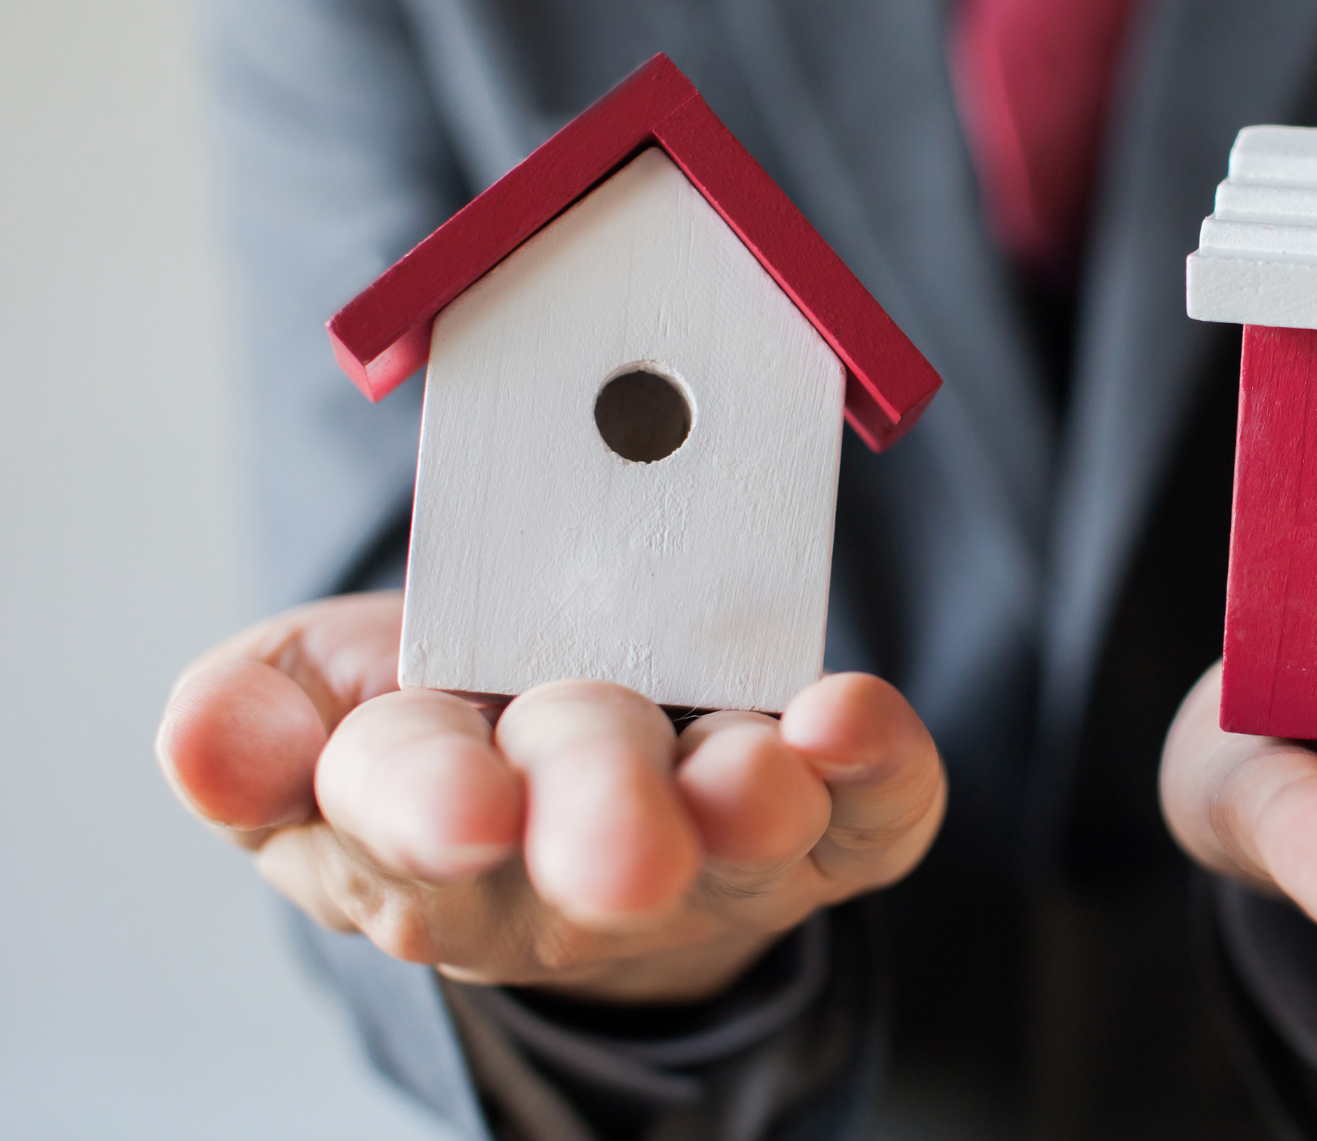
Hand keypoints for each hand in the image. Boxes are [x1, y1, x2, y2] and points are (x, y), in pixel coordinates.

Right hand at [157, 592, 944, 1003]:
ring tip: (759, 778)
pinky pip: (870, 817)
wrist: (580, 762)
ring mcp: (712, 848)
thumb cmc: (447, 714)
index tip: (462, 809)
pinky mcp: (830, 829)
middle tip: (624, 845)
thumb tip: (205, 742)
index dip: (433, 807)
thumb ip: (257, 720)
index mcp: (424, 814)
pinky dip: (876, 772)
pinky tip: (854, 723)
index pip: (409, 812)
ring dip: (751, 807)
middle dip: (604, 820)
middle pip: (587, 834)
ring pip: (737, 842)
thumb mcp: (316, 700)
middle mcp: (572, 852)